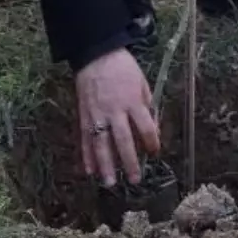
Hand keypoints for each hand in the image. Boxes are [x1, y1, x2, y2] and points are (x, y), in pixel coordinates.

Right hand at [75, 49, 160, 186]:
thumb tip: (152, 127)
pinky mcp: (84, 115)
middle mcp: (115, 110)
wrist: (96, 54)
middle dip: (129, 161)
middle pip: (123, 140)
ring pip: (101, 144)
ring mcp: (97, 114)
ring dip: (106, 165)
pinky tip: (89, 170)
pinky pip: (85, 138)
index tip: (154, 152)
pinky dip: (86, 155)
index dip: (151, 142)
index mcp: (132, 101)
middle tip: (135, 180)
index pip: (145, 127)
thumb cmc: (122, 68)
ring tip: (110, 183)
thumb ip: (146, 105)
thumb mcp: (141, 82)